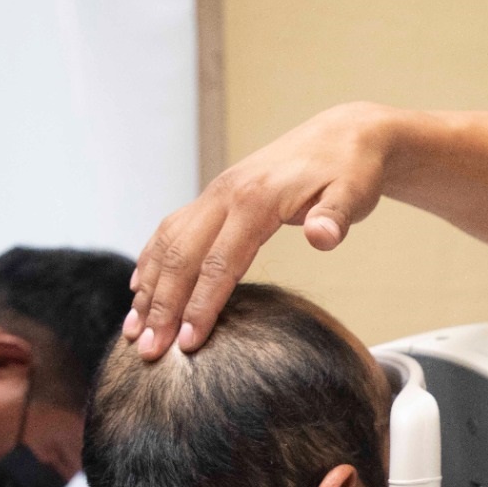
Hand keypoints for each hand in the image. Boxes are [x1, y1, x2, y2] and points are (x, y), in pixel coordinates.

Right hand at [128, 102, 393, 358]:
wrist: (345, 135)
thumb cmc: (352, 171)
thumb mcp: (354, 194)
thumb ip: (337, 218)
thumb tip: (323, 237)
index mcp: (256, 200)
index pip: (220, 263)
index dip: (201, 306)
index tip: (187, 345)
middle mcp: (225, 195)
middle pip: (182, 257)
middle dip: (162, 306)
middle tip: (149, 352)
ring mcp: (215, 195)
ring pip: (168, 243)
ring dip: (149, 287)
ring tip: (133, 331)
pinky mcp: (215, 197)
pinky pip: (172, 230)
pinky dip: (152, 261)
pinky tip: (140, 290)